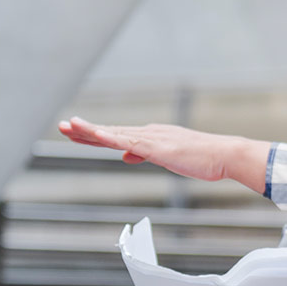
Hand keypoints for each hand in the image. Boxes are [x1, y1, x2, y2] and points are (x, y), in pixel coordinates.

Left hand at [58, 117, 268, 191]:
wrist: (225, 154)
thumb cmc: (203, 158)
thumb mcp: (169, 158)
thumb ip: (146, 155)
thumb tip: (125, 156)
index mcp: (151, 136)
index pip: (116, 134)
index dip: (93, 133)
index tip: (73, 132)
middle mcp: (148, 132)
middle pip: (110, 131)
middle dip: (84, 130)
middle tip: (61, 126)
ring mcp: (152, 138)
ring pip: (115, 133)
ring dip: (91, 130)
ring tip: (70, 126)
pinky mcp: (158, 147)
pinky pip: (130, 142)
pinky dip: (111, 137)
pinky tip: (95, 134)